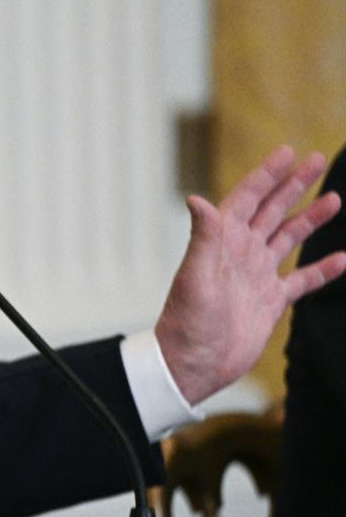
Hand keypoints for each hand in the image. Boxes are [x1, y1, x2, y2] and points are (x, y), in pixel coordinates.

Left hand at [156, 146, 345, 404]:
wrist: (193, 364)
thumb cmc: (187, 321)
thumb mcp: (195, 276)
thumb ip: (203, 238)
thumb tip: (195, 198)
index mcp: (222, 242)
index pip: (248, 199)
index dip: (266, 175)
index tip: (288, 152)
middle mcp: (241, 254)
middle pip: (272, 211)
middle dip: (293, 185)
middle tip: (317, 160)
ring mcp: (257, 276)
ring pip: (289, 239)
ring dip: (309, 218)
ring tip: (335, 198)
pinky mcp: (271, 302)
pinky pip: (303, 280)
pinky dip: (323, 270)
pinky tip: (343, 258)